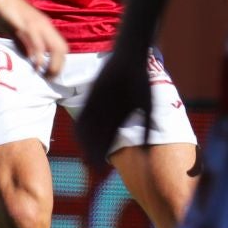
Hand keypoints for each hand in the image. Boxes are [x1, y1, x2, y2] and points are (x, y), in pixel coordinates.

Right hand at [0, 0, 65, 79]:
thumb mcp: (16, 30)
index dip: (59, 62)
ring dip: (51, 65)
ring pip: (53, 48)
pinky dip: (38, 57)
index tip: (51, 73)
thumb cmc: (5, 11)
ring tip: (44, 75)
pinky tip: (35, 66)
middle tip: (48, 78)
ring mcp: (36, 25)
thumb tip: (29, 57)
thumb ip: (23, 43)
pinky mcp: (26, 26)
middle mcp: (44, 25)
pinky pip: (37, 44)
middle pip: (62, 49)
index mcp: (44, 25)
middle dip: (58, 66)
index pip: (61, 46)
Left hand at [76, 40, 149, 168]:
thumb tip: (149, 151)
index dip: (104, 154)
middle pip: (97, 137)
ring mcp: (98, 105)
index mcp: (119, 118)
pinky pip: (84, 113)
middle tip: (89, 166)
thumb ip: (147, 128)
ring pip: (89, 128)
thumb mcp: (147, 107)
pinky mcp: (91, 96)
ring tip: (84, 155)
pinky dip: (81, 125)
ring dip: (86, 142)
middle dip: (93, 152)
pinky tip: (78, 137)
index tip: (100, 168)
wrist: (129, 59)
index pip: (109, 140)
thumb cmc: (141, 81)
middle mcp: (107, 114)